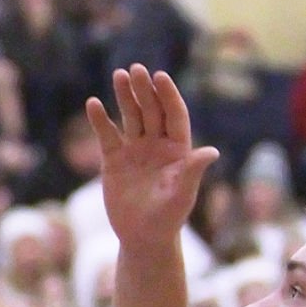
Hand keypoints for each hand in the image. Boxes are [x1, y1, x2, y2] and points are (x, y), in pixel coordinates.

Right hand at [86, 64, 217, 251]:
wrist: (142, 237)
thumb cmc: (168, 218)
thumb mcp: (182, 194)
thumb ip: (192, 171)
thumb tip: (211, 152)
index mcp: (178, 149)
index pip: (174, 115)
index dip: (168, 96)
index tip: (160, 76)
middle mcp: (157, 145)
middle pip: (151, 110)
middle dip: (144, 90)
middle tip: (135, 69)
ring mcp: (135, 150)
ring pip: (130, 117)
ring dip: (125, 96)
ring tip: (118, 75)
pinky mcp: (113, 160)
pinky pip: (107, 135)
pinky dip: (100, 120)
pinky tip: (93, 104)